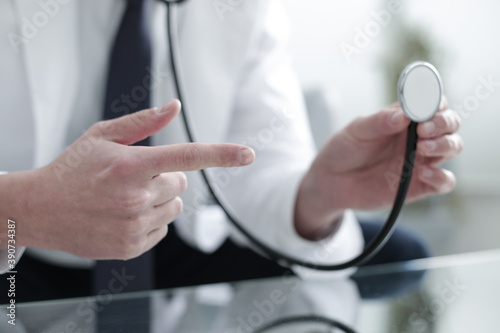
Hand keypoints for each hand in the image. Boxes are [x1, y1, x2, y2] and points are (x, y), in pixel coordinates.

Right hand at [10, 100, 254, 258]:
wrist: (40, 210)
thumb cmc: (73, 168)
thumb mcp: (102, 136)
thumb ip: (143, 122)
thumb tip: (174, 105)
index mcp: (130, 165)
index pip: (186, 156)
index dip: (221, 154)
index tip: (249, 153)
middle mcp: (135, 197)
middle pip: (182, 185)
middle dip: (166, 178)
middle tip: (135, 178)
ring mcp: (133, 226)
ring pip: (174, 208)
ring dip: (159, 200)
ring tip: (125, 198)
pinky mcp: (131, 247)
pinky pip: (162, 229)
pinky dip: (150, 221)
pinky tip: (122, 215)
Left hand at [295, 97, 462, 239]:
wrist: (331, 181)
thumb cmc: (344, 149)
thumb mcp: (356, 130)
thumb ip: (379, 121)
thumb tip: (403, 114)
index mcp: (405, 118)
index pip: (434, 103)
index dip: (435, 102)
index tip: (422, 109)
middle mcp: (418, 137)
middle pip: (450, 123)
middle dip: (444, 123)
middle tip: (423, 130)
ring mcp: (420, 160)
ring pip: (453, 147)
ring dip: (446, 145)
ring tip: (422, 148)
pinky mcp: (419, 185)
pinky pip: (444, 182)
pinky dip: (442, 178)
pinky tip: (423, 173)